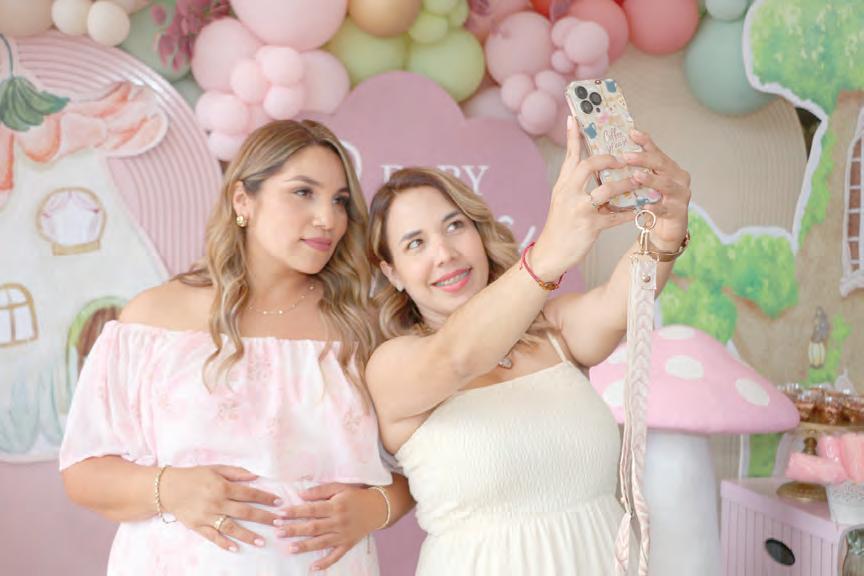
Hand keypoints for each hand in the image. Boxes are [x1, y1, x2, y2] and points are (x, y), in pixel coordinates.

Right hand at [159, 465, 282, 551]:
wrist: (167, 488)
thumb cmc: (194, 476)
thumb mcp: (215, 468)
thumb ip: (236, 472)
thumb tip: (255, 476)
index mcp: (222, 486)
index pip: (249, 493)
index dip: (265, 497)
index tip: (279, 502)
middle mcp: (217, 502)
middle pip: (245, 512)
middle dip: (264, 517)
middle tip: (279, 522)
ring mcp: (207, 516)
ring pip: (231, 527)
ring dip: (248, 535)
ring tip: (262, 541)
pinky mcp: (198, 526)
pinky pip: (213, 536)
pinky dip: (224, 543)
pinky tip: (236, 548)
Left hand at [278, 483, 387, 570]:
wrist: (378, 507)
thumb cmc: (356, 495)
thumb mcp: (340, 488)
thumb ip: (320, 490)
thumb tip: (301, 495)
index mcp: (336, 506)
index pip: (311, 509)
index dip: (295, 512)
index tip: (280, 514)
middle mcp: (339, 521)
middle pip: (314, 527)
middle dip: (295, 529)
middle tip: (278, 531)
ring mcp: (343, 535)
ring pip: (322, 542)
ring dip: (305, 546)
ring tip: (290, 548)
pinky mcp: (348, 544)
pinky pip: (336, 556)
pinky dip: (325, 563)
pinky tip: (313, 567)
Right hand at [531, 117, 639, 279]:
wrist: (550, 254)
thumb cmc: (560, 226)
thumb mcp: (562, 201)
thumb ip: (576, 184)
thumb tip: (596, 170)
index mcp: (563, 185)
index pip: (570, 155)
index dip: (574, 136)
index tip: (576, 117)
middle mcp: (568, 193)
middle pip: (588, 165)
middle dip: (610, 159)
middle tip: (625, 158)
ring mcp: (578, 209)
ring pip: (606, 190)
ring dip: (627, 184)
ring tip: (641, 181)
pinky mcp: (589, 226)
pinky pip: (615, 216)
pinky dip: (629, 212)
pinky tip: (640, 209)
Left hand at [623, 130, 690, 249]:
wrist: (667, 230)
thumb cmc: (653, 203)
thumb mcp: (645, 185)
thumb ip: (635, 171)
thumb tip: (612, 157)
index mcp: (669, 168)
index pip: (656, 151)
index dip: (645, 142)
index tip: (632, 132)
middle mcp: (678, 177)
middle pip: (661, 164)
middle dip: (644, 159)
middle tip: (626, 156)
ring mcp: (680, 194)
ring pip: (665, 184)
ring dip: (650, 180)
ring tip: (636, 176)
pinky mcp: (678, 212)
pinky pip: (664, 208)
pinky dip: (654, 207)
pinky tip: (644, 206)